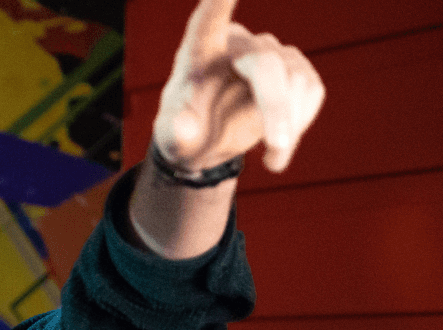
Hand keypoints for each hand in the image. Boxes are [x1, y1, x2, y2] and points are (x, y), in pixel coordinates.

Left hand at [154, 0, 324, 172]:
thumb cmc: (183, 133)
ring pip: (296, 80)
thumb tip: (183, 127)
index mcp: (198, 53)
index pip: (207, 21)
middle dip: (276, 108)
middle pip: (266, 65)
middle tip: (278, 149)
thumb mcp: (172, 140)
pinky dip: (300, 124)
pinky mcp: (294, 70)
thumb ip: (175, 133)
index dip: (220, 2)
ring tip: (274, 160)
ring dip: (290, 125)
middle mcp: (237, 45)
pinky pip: (311, 92)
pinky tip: (281, 146)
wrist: (207, 141)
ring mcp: (269, 53)